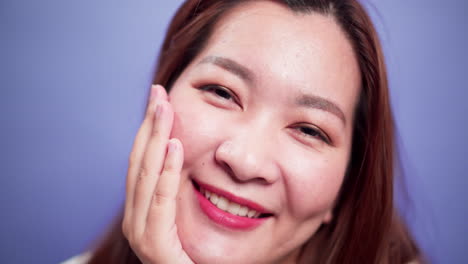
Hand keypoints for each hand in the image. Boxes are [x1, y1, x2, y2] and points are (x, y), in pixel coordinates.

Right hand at [122, 84, 192, 263]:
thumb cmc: (196, 257)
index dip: (149, 129)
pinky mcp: (156, 246)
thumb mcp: (186, 216)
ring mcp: (142, 233)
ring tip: (165, 108)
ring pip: (147, 176)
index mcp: (141, 209)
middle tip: (158, 92)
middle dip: (149, 125)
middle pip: (140, 161)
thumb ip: (178, 189)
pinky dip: (167, 173)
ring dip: (157, 139)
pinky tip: (176, 146)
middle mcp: (135, 218)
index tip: (158, 99)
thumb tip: (183, 152)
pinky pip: (162, 202)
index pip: (142, 161)